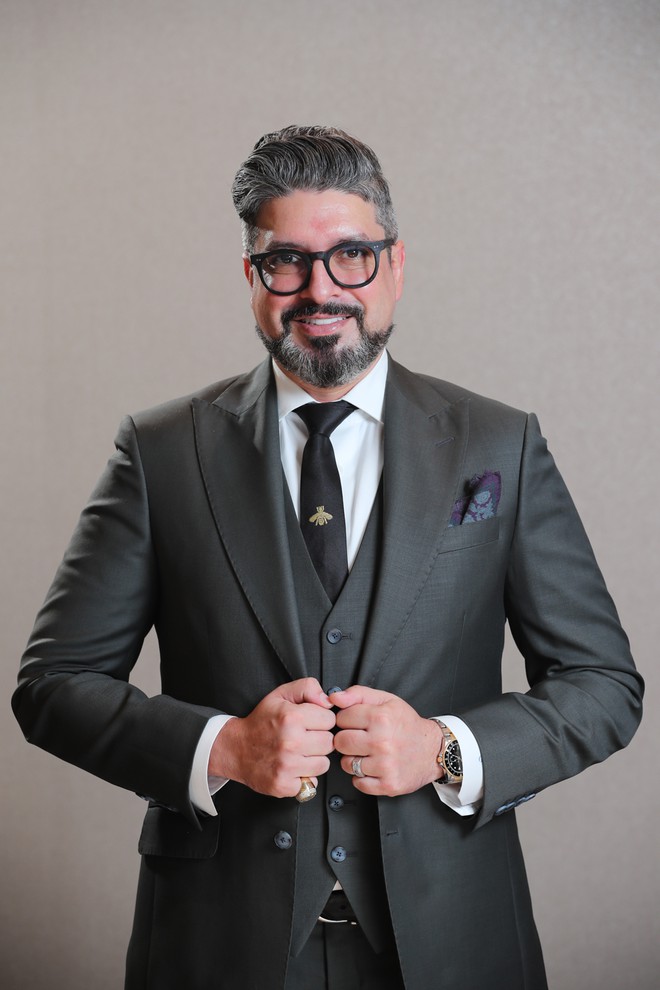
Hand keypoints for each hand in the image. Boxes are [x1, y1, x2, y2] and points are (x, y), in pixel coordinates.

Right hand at [209, 678, 335, 797]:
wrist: (235, 748)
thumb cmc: (261, 722)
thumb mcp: (281, 695)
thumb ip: (308, 687)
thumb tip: (328, 700)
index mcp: (291, 717)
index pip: (330, 719)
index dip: (321, 719)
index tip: (309, 722)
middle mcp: (290, 742)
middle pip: (329, 743)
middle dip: (319, 739)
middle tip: (304, 738)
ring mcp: (286, 766)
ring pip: (323, 764)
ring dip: (314, 759)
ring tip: (298, 753)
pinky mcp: (283, 784)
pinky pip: (312, 782)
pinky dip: (304, 777)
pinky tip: (293, 767)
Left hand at [333, 686, 441, 795]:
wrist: (433, 750)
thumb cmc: (407, 724)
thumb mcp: (386, 700)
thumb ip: (358, 694)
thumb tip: (334, 697)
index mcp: (381, 717)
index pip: (341, 718)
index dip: (346, 719)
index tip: (357, 723)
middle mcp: (382, 742)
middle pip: (340, 742)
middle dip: (346, 740)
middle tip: (360, 739)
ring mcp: (385, 765)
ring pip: (347, 764)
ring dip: (353, 760)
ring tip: (368, 753)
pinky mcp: (388, 784)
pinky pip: (358, 783)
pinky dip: (362, 778)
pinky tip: (373, 768)